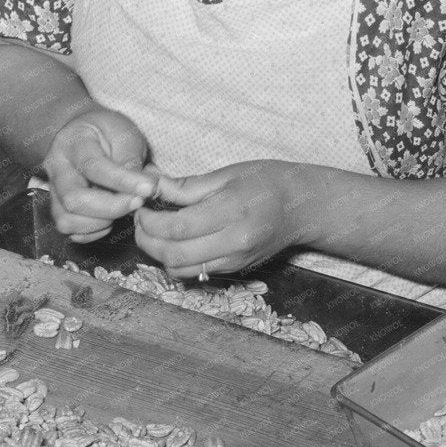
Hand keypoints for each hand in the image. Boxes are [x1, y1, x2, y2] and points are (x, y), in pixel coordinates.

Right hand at [43, 108, 157, 242]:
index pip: (94, 166)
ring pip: (66, 220)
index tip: (149, 188)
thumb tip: (143, 191)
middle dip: (111, 208)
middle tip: (138, 202)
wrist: (91, 134)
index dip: (123, 181)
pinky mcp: (58, 208)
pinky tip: (109, 216)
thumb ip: (131, 161)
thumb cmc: (109, 132)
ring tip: (121, 207)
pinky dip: (93, 231)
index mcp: (72, 142)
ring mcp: (53, 190)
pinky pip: (70, 231)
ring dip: (100, 222)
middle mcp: (56, 167)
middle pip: (73, 199)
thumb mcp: (125, 135)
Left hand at [133, 160, 316, 278]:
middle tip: (141, 220)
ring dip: (158, 253)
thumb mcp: (228, 174)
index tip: (141, 207)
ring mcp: (234, 260)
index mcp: (232, 213)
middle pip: (173, 254)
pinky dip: (176, 260)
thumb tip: (151, 185)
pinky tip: (175, 240)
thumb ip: (187, 186)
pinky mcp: (233, 269)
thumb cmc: (268, 182)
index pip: (177, 227)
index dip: (150, 220)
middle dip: (146, 239)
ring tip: (155, 231)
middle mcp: (233, 243)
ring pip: (179, 269)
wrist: (304, 208)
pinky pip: (194, 272)